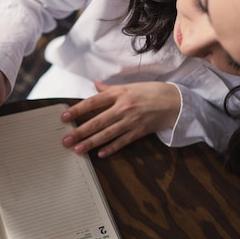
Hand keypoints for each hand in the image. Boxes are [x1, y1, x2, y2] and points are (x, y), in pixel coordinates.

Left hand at [61, 80, 180, 157]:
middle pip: (97, 121)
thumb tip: (95, 84)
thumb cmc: (151, 92)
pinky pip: (123, 142)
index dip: (77, 110)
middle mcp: (123, 107)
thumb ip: (110, 88)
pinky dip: (112, 148)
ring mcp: (132, 120)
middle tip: (66, 140)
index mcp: (119, 93)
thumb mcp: (130, 86)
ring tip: (78, 150)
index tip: (64, 117)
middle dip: (79, 131)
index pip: (93, 102)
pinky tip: (100, 154)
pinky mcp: (140, 131)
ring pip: (107, 134)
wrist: (176, 101)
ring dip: (91, 143)